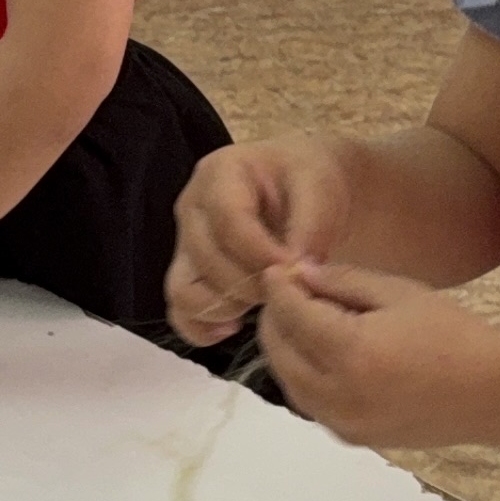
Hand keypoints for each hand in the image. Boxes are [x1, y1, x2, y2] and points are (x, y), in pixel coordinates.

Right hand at [168, 139, 354, 345]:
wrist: (302, 187)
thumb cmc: (308, 180)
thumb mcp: (320, 188)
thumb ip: (310, 227)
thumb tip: (296, 272)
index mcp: (221, 173)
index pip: (228, 219)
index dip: (261, 252)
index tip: (296, 269)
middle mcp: (192, 206)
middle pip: (206, 258)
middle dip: (252, 282)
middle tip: (290, 287)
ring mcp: (184, 242)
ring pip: (184, 289)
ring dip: (226, 306)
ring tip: (265, 304)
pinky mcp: (187, 273)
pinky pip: (179, 310)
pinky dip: (201, 327)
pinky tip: (236, 327)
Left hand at [259, 261, 499, 449]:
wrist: (492, 395)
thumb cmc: (453, 334)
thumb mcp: (399, 293)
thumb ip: (344, 282)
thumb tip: (300, 274)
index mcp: (350, 352)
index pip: (292, 314)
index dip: (279, 288)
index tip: (278, 269)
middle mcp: (336, 394)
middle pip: (279, 351)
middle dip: (275, 318)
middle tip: (289, 292)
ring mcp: (341, 422)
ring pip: (288, 381)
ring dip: (285, 349)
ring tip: (302, 319)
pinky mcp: (351, 437)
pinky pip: (310, 402)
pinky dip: (303, 375)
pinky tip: (321, 353)